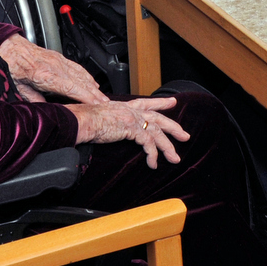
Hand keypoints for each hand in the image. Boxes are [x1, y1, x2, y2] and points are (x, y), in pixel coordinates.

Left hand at [0, 34, 108, 104]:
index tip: (96, 104)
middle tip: (107, 105)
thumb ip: (35, 101)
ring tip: (103, 98)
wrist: (9, 47)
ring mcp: (59, 60)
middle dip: (95, 94)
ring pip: (82, 74)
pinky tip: (93, 83)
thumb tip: (47, 111)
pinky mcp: (59, 58)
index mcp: (44, 75)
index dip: (85, 96)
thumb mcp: (19, 89)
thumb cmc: (12, 66)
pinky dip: (88, 76)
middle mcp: (55, 66)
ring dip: (94, 87)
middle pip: (80, 82)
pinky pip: (78, 68)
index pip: (70, 87)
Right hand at [67, 97, 190, 168]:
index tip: (172, 102)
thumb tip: (111, 127)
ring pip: (157, 133)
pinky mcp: (132, 129)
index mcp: (125, 107)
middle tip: (184, 135)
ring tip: (174, 158)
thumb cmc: (85, 120)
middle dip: (173, 127)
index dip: (161, 103)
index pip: (147, 103)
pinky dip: (152, 155)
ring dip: (167, 147)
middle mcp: (132, 110)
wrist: (82, 120)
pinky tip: (153, 163)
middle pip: (158, 118)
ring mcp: (133, 118)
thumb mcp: (102, 116)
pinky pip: (148, 143)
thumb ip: (112, 121)